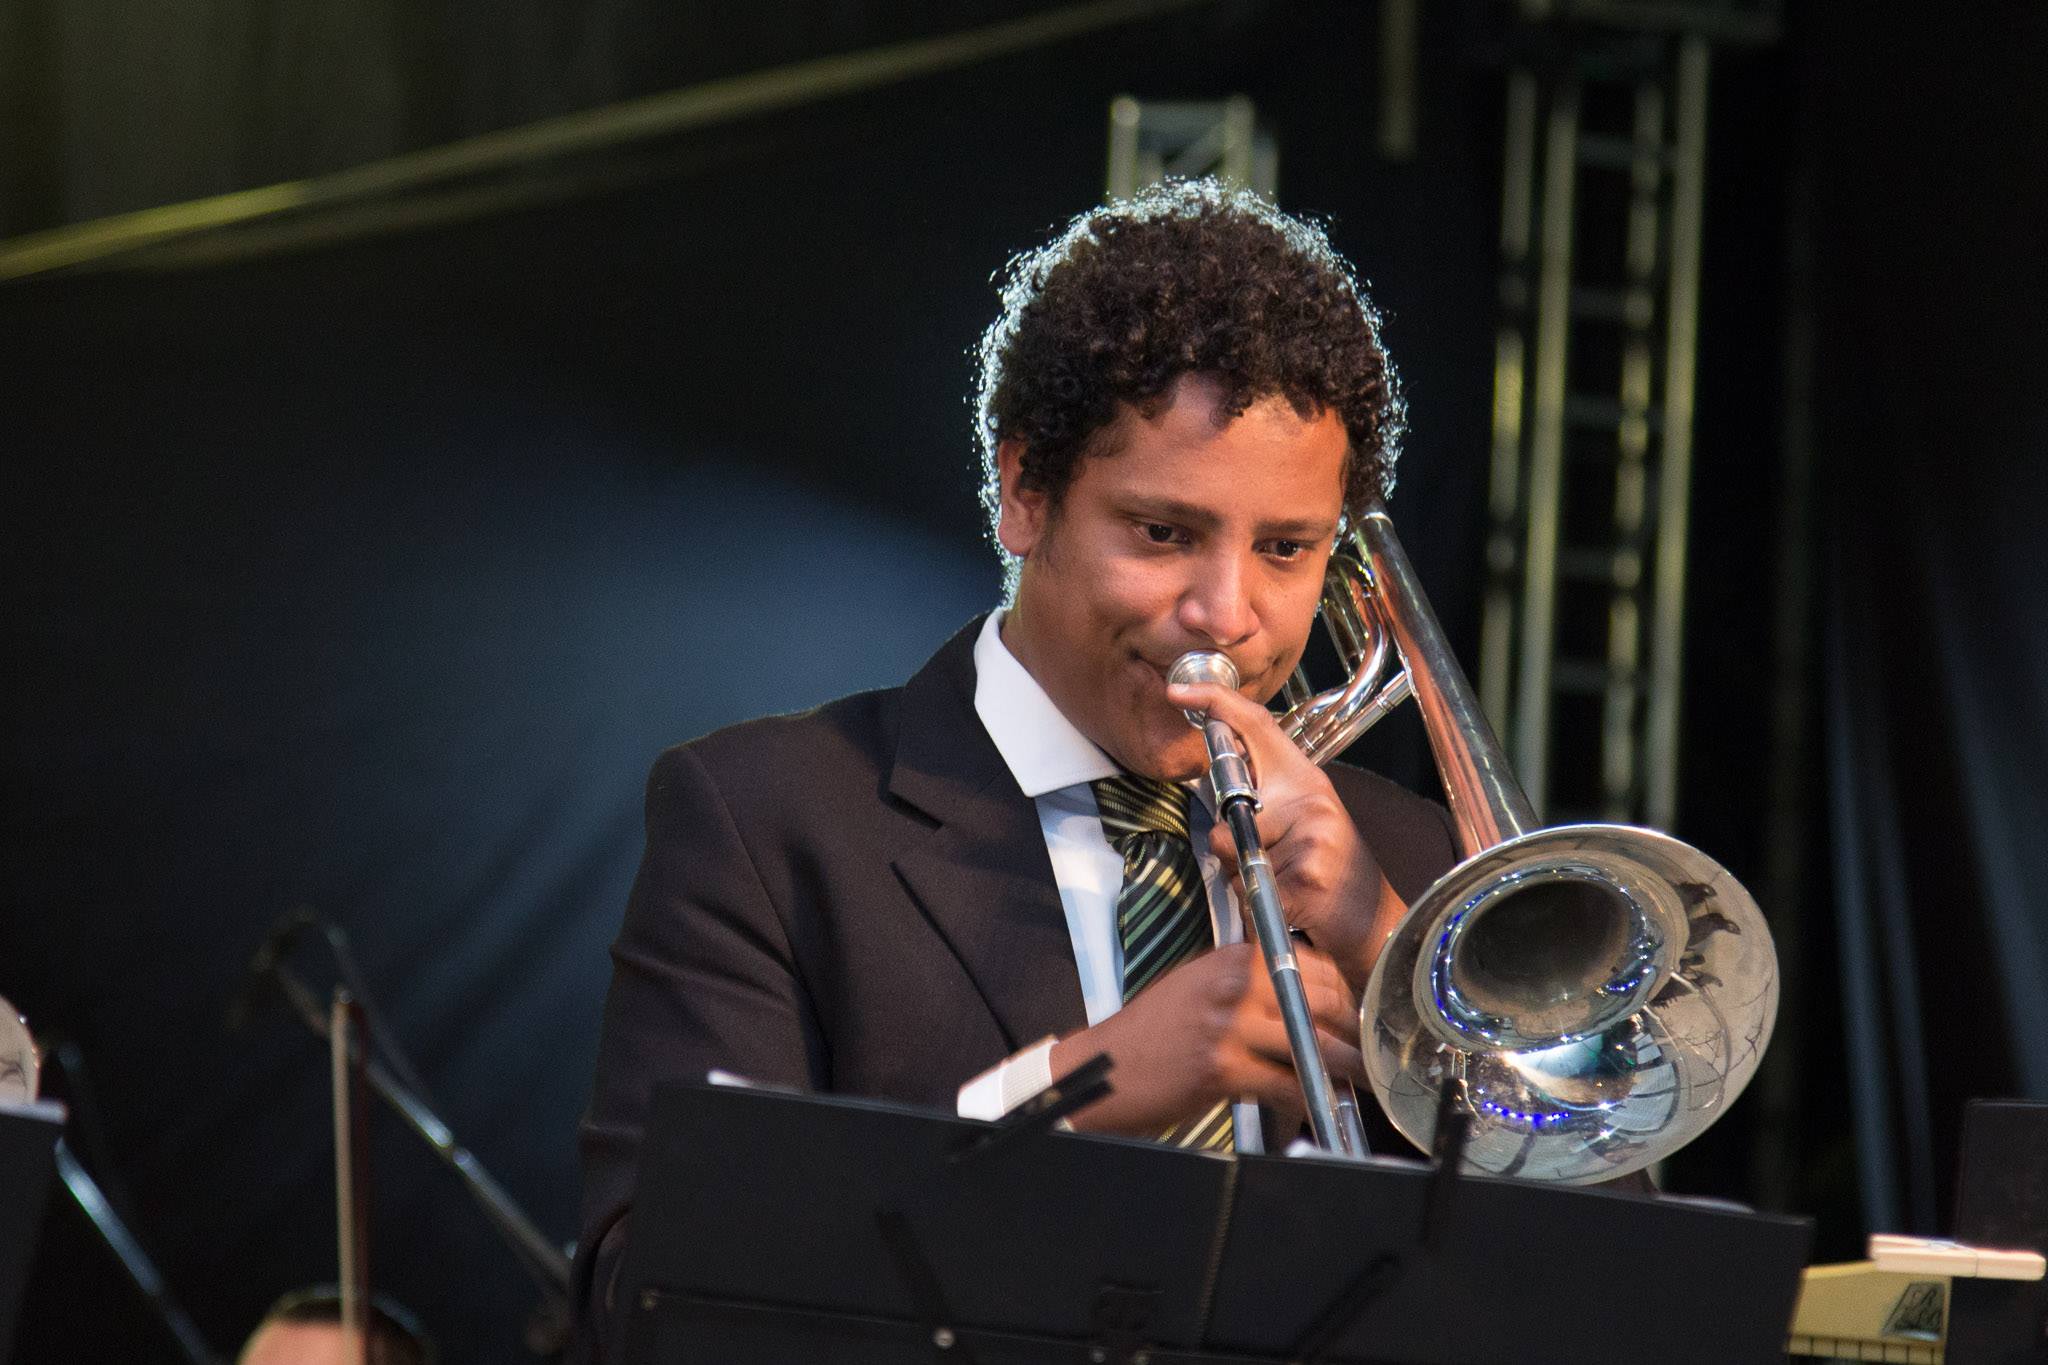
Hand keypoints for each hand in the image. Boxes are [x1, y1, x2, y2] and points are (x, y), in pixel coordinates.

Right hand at [1047, 942, 1364, 1136]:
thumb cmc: (1153, 1032)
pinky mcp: (1222, 1068)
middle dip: (1354, 1027)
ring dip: (1345, 1066)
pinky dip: (1308, 1096)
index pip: (1309, 964)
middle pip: (1319, 1000)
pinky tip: (1320, 1104)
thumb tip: (1306, 999)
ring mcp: (1228, 1026)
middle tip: (1375, 1049)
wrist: (1106, 1069)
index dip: (1344, 991)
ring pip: (1311, 1043)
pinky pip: (1285, 1083)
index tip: (1360, 1012)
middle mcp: (1233, 984)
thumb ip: (1247, 985)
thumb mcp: (1198, 986)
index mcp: (1230, 959)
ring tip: (1367, 1080)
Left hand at [1166, 679, 1402, 990]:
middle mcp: (1313, 800)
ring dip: (1245, 882)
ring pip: (1235, 856)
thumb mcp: (1301, 828)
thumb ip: (1260, 807)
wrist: (1379, 928)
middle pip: (1230, 808)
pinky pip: (1250, 893)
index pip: (1259, 727)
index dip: (1218, 701)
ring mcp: (1313, 839)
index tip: (1181, 691)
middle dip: (1232, 847)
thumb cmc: (1332, 879)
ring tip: (1285, 891)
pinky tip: (1292, 914)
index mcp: (1307, 782)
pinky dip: (1258, 911)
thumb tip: (1218, 813)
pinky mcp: (1309, 880)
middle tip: (1271, 868)